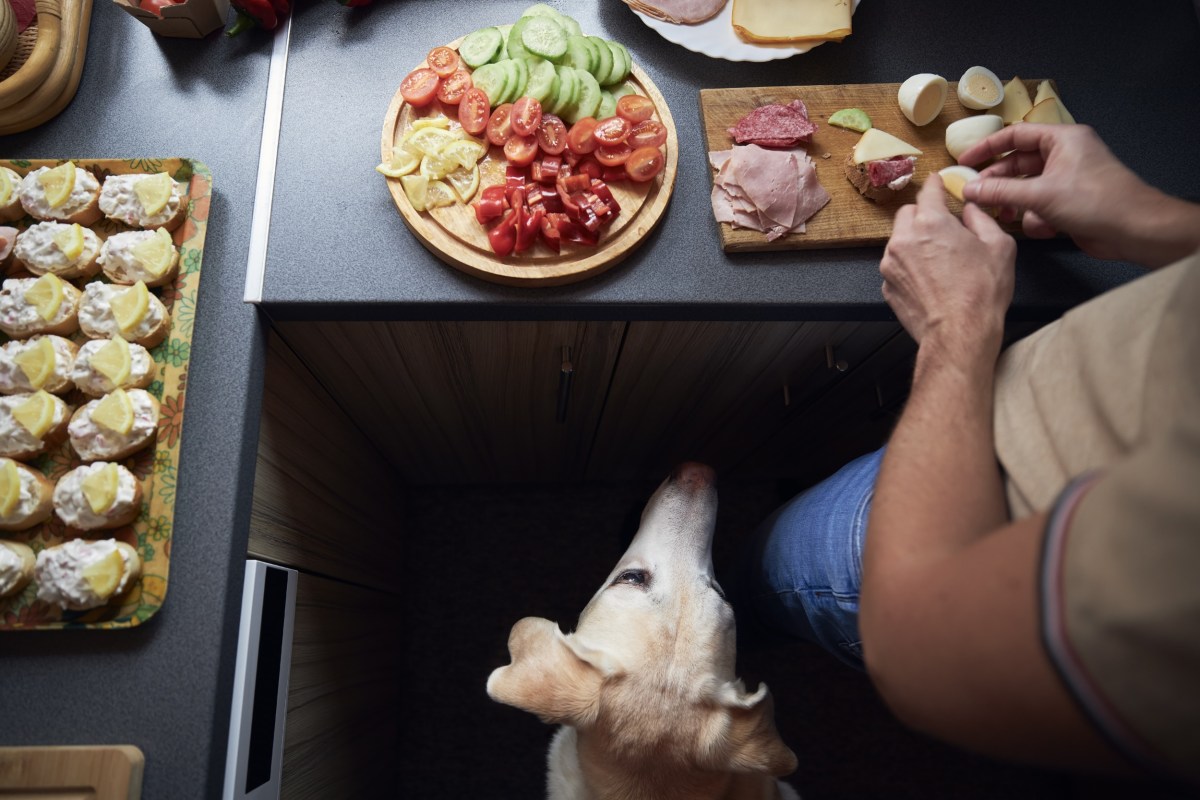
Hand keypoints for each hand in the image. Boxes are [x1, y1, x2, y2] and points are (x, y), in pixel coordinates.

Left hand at [881, 174, 1015, 358]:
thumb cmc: (981, 292)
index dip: (935, 184)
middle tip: (942, 228)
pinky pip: (896, 266)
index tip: (937, 182)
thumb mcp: (999, 246)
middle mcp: (904, 239)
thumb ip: (982, 219)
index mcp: (931, 222)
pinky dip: (908, 267)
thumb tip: (970, 210)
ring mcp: (891, 264)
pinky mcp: (887, 286)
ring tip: (938, 260)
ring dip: (914, 242)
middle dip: (923, 215)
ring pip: (898, 240)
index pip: (928, 191)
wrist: (959, 333)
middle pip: (907, 214)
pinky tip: (929, 280)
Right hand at [959, 124, 1199, 266]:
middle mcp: (1064, 155)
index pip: (1015, 135)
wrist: (1133, 229)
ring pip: (1027, 187)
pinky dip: (1036, 217)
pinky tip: (1041, 228)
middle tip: (976, 197)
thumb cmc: (1093, 200)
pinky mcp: (1070, 202)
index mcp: (1061, 139)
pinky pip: (1040, 204)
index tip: (964, 162)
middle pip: (1018, 163)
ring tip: (1006, 216)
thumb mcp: (1040, 194)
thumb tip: (968, 189)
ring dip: (1016, 203)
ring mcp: (1067, 179)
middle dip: (999, 183)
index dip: (987, 147)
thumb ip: (1000, 192)